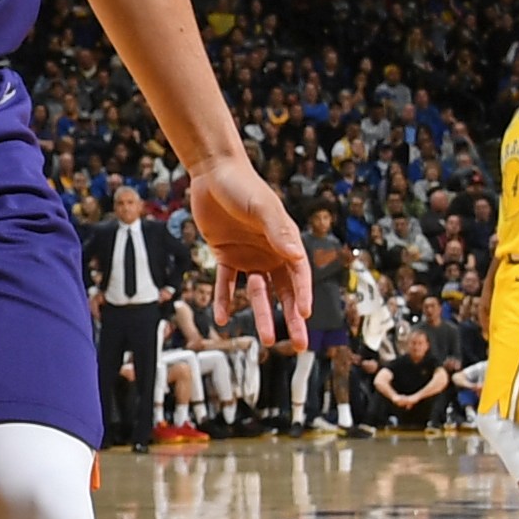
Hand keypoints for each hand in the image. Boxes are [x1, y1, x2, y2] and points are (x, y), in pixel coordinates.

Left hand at [194, 154, 309, 349]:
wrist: (212, 173)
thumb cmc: (243, 186)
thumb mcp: (262, 207)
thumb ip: (278, 231)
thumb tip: (296, 255)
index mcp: (285, 241)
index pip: (299, 275)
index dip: (303, 295)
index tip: (306, 317)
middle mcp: (271, 252)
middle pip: (286, 292)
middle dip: (293, 318)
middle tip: (301, 345)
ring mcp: (249, 256)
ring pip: (258, 293)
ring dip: (261, 315)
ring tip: (266, 340)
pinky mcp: (225, 255)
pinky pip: (226, 283)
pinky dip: (224, 300)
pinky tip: (222, 320)